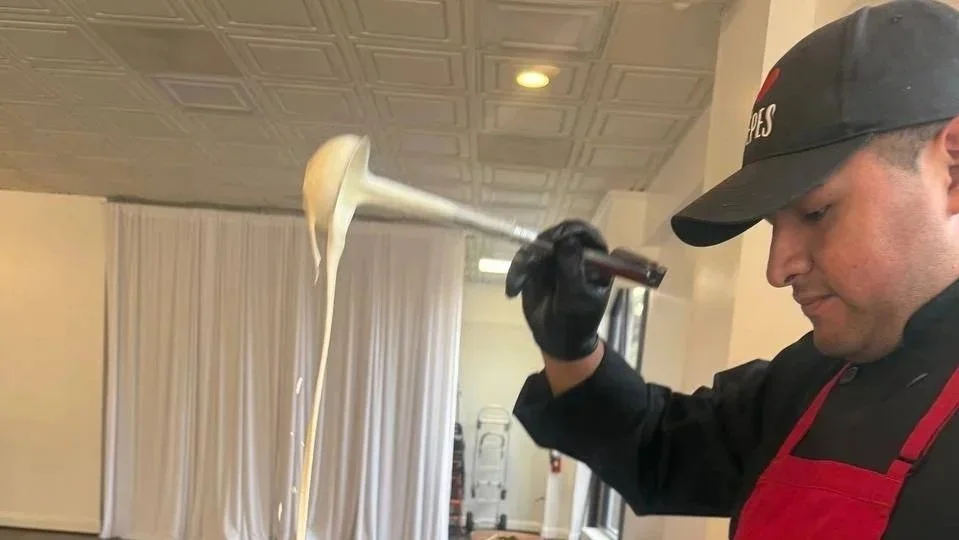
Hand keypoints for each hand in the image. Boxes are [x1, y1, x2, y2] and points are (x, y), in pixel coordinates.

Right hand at [505, 220, 612, 360]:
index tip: (556, 238)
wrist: (557, 340)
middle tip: (530, 259)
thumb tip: (568, 239)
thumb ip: (572, 269)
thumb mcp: (576, 297)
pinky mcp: (537, 266)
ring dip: (524, 262)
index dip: (571, 231)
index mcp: (595, 259)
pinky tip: (512, 290)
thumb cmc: (576, 321)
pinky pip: (523, 259)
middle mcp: (575, 254)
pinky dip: (516, 272)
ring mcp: (555, 259)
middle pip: (558, 234)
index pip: (586, 234)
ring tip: (518, 284)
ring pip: (536, 246)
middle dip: (542, 245)